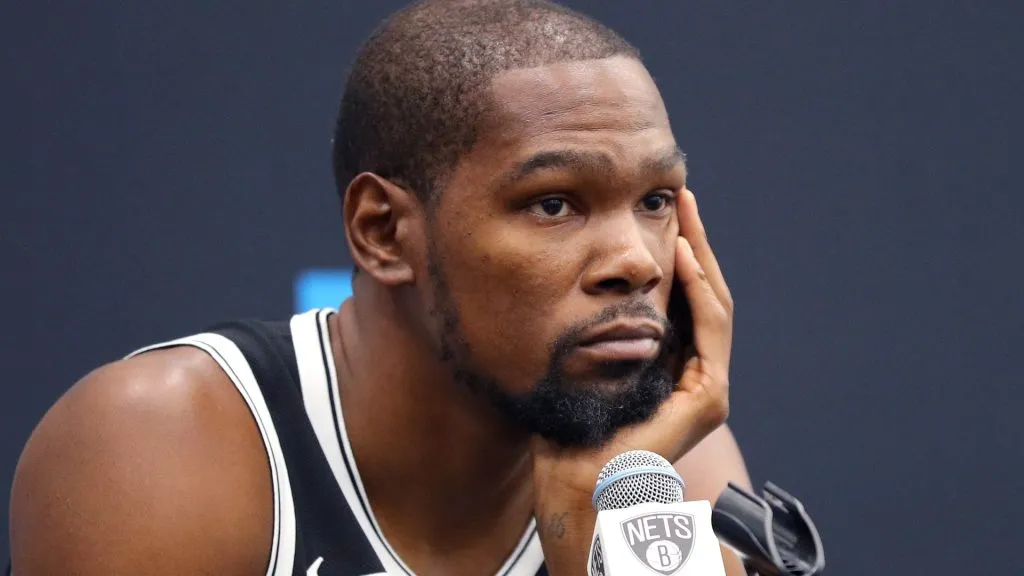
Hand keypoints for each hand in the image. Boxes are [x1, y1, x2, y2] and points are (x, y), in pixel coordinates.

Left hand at [531, 189, 733, 574]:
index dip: (678, 251)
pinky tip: (683, 254)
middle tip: (682, 195)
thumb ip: (599, 324)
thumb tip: (581, 275)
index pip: (682, 297)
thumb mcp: (585, 357)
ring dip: (700, 253)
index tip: (662, 209)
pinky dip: (698, 290)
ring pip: (713, 303)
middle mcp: (695, 373)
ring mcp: (708, 387)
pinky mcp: (709, 397)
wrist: (574, 476)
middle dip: (694, 241)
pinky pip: (710, 329)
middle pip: (703, 293)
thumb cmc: (570, 422)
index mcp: (671, 363)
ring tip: (685, 209)